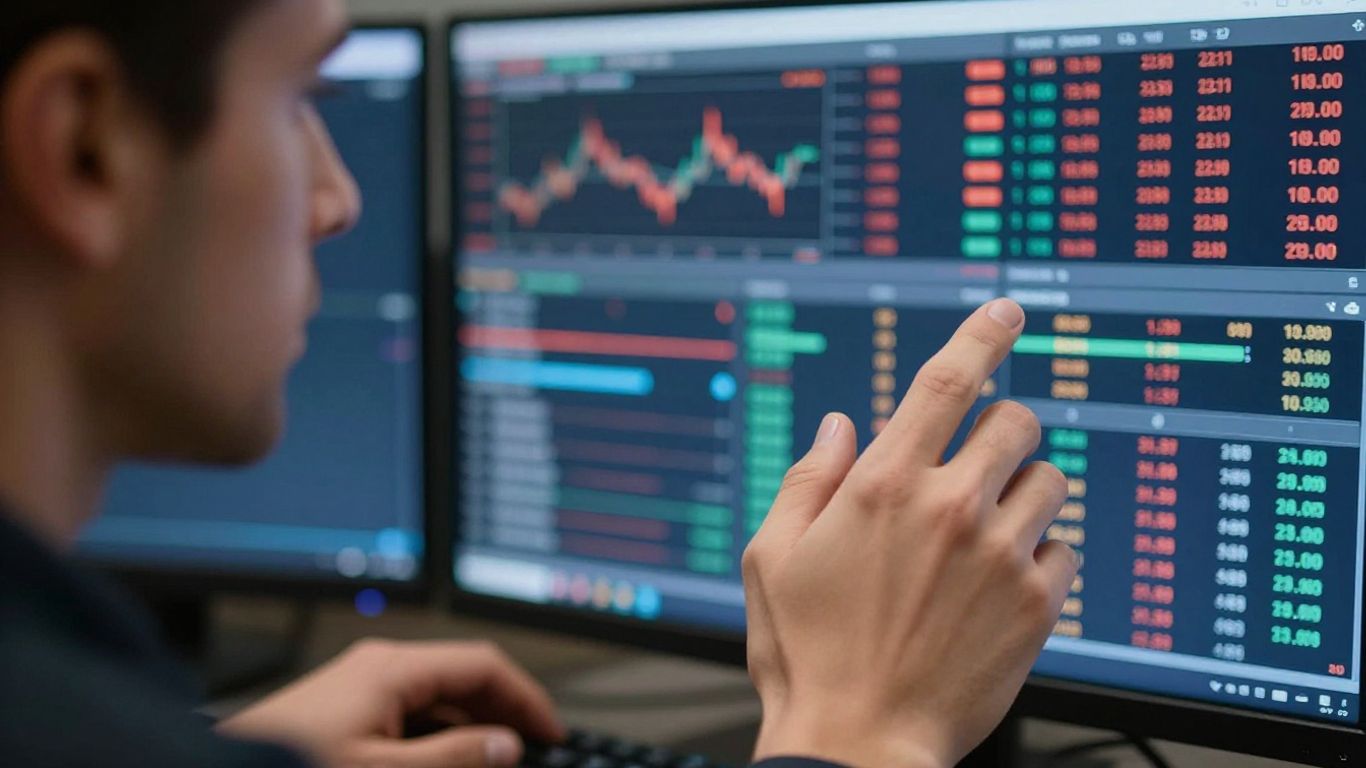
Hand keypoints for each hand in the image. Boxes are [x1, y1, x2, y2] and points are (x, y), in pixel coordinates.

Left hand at [217, 639, 564, 767]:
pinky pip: (403, 713)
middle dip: (500, 713)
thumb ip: (453, 757)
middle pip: (461, 677)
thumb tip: (505, 744)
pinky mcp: (335, 711)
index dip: (527, 698)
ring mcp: (352, 687)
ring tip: (486, 762)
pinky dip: (432, 735)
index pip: (485, 664)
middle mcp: (374, 667)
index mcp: (391, 668)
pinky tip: (435, 764)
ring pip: (432, 698)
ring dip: (466, 727)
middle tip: (528, 750)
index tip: (551, 732)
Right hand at [744, 299, 1076, 767]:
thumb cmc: (806, 654)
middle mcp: (949, 509)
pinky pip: (1063, 549)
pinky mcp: (1034, 606)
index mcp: (882, 486)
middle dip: (1001, 427)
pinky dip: (1038, 554)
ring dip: (1021, 491)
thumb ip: (811, 479)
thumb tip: (843, 425)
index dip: (982, 336)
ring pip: (1048, 481)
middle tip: (978, 459)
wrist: (858, 744)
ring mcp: (998, 556)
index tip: (1007, 312)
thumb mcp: (772, 556)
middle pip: (1014, 421)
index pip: (946, 382)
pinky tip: (999, 582)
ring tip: (985, 531)